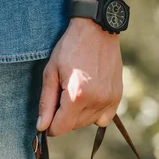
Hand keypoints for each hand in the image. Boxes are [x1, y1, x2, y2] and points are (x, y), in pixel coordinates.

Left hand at [36, 18, 122, 136]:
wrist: (97, 30)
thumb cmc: (70, 48)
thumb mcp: (51, 72)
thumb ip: (46, 103)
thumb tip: (42, 127)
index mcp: (77, 96)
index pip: (60, 128)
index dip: (50, 127)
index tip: (47, 117)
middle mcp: (95, 102)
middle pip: (73, 126)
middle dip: (64, 117)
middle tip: (62, 94)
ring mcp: (109, 100)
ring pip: (87, 123)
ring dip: (78, 115)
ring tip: (77, 92)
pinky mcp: (117, 97)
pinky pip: (103, 119)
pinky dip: (94, 113)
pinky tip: (90, 98)